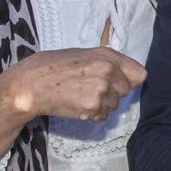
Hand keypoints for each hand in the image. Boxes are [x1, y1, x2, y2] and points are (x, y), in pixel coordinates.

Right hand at [0, 47, 145, 122]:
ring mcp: (101, 90)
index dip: (129, 80)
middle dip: (113, 92)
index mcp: (108, 55)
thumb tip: (132, 76)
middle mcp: (109, 71)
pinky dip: (93, 114)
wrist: (31, 83)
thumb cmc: (55, 66)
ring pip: (114, 105)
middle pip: (127, 91)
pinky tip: (77, 104)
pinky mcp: (92, 107)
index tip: (119, 82)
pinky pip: (103, 116)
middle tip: (90, 88)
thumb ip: (110, 63)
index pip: (139, 74)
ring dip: (102, 104)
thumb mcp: (86, 55)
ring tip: (80, 95)